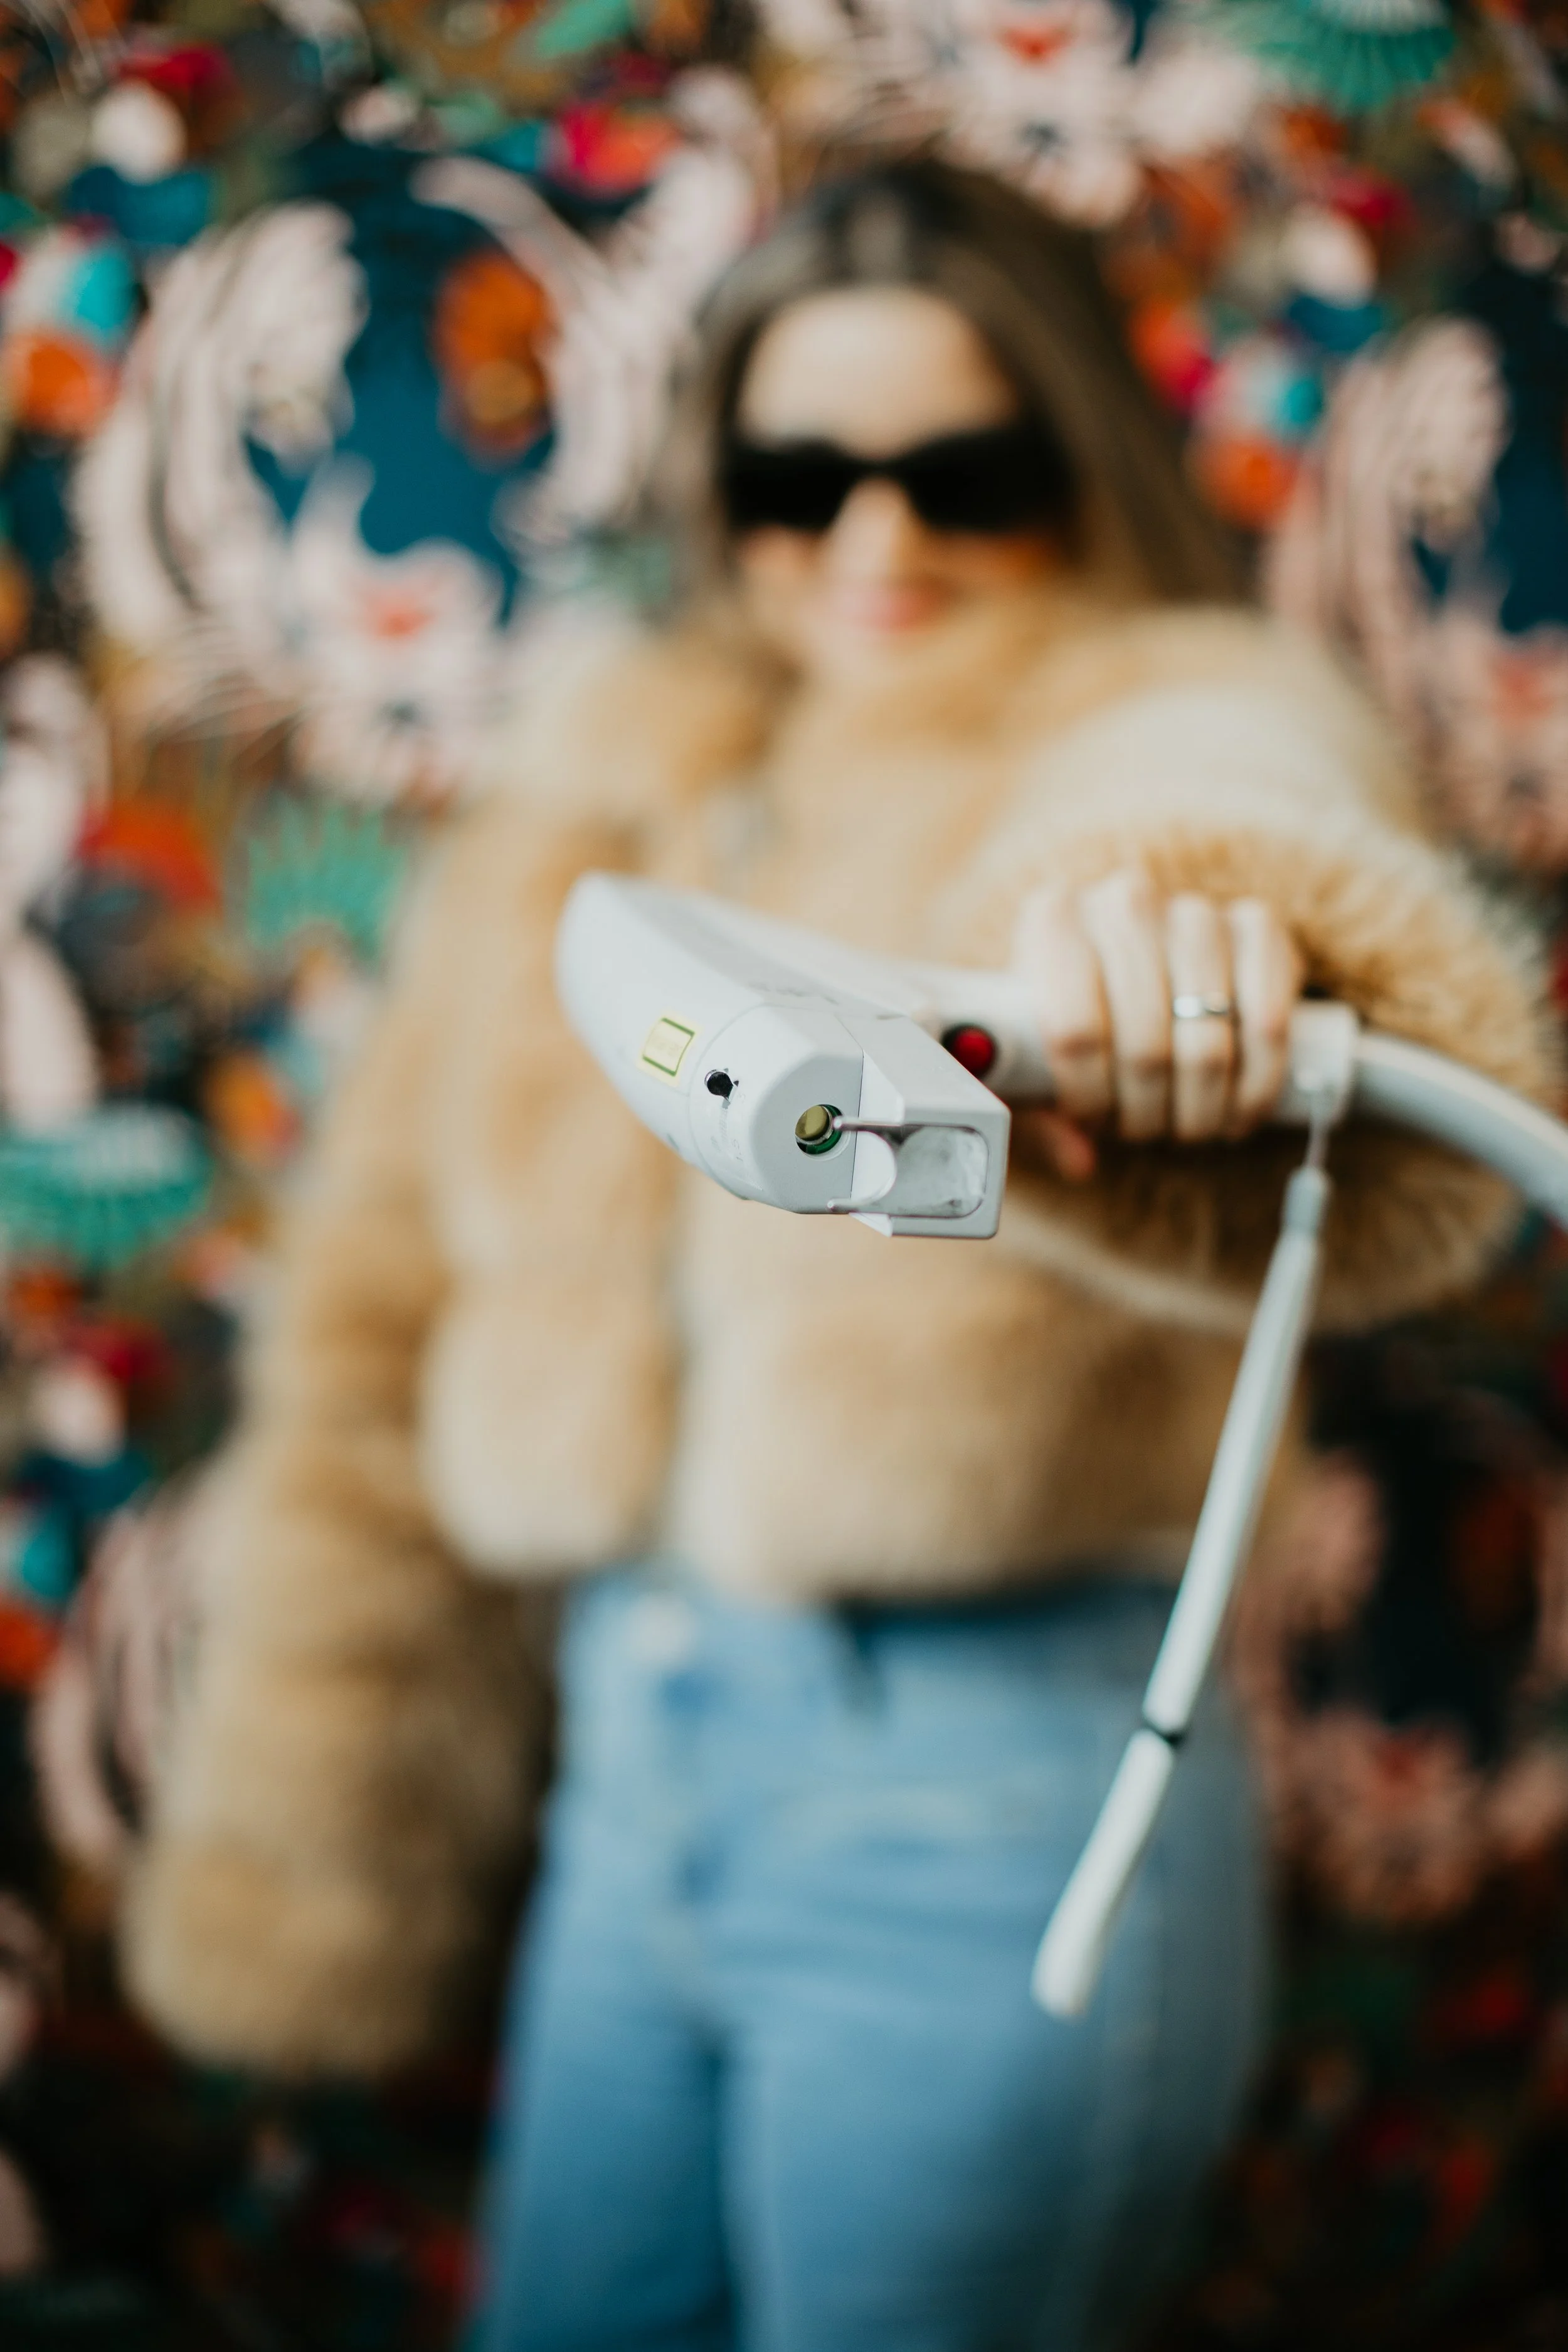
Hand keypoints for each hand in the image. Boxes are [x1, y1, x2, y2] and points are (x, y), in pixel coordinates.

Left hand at [1011, 868, 1303, 1181]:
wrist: (1131, 955)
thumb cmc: (1073, 1012)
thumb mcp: (1034, 1054)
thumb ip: (1038, 1108)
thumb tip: (1078, 1159)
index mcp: (1052, 921)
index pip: (1075, 1032)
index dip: (1089, 1097)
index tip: (1091, 1121)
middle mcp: (1124, 901)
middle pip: (1145, 1047)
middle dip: (1146, 1114)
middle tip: (1142, 1131)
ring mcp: (1194, 910)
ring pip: (1207, 1047)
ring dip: (1200, 1111)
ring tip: (1186, 1126)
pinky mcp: (1256, 925)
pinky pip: (1269, 1023)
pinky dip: (1258, 1085)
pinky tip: (1237, 1110)